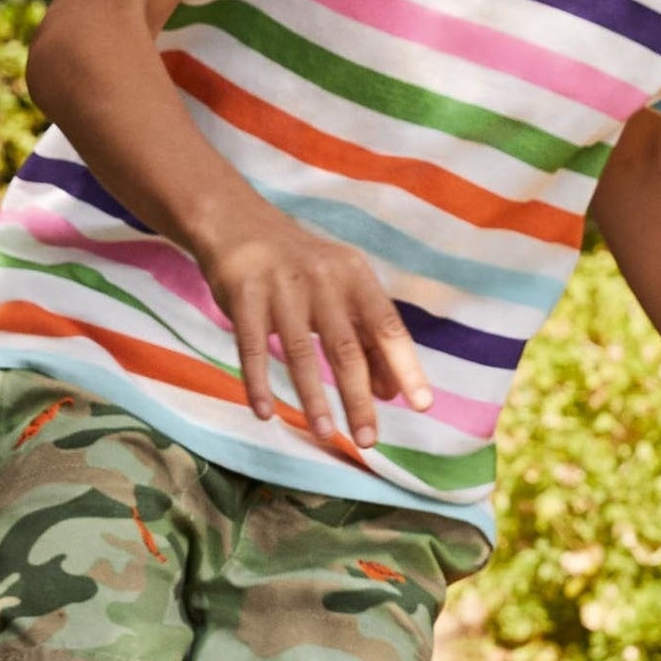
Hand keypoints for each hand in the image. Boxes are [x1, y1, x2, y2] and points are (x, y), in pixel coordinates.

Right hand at [197, 205, 433, 448]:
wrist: (239, 222)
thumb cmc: (301, 267)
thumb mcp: (340, 290)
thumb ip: (366, 336)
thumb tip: (391, 392)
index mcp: (354, 276)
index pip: (387, 326)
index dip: (405, 366)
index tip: (422, 404)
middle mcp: (322, 280)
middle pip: (346, 348)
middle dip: (358, 398)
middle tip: (368, 439)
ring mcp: (281, 288)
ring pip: (301, 353)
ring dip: (313, 398)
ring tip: (325, 434)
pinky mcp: (244, 297)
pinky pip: (251, 348)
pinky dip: (258, 384)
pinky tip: (265, 414)